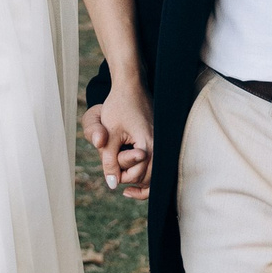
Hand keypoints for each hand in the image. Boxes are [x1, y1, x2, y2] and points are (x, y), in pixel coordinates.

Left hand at [85, 81, 152, 201]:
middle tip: (116, 170)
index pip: (136, 175)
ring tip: (126, 185)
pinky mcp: (161, 143)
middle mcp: (160, 147)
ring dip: (140, 179)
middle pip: (148, 178)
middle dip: (130, 178)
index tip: (109, 162)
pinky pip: (158, 167)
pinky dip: (147, 175)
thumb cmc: (118, 107)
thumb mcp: (109, 134)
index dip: (119, 174)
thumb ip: (109, 160)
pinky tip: (136, 184)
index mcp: (148, 145)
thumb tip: (112, 185)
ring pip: (155, 175)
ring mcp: (163, 145)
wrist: (131, 87)